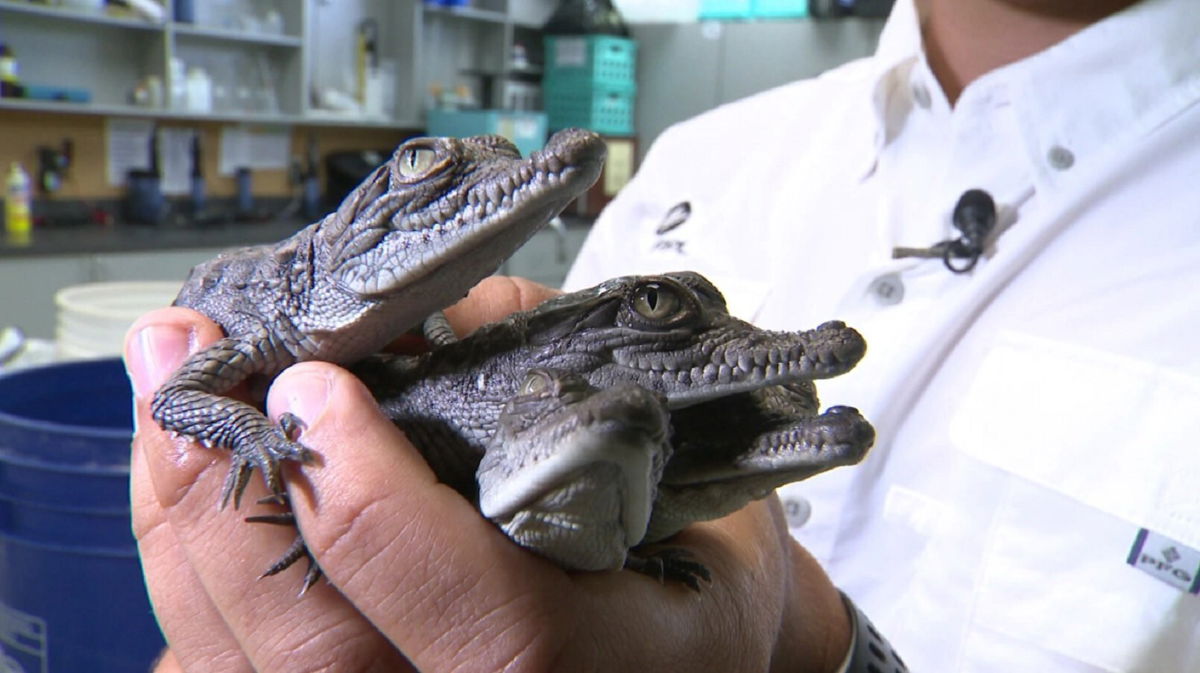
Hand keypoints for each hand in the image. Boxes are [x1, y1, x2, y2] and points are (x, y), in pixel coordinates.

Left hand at [126, 276, 849, 672]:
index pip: (490, 628)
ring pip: (255, 671)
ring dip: (187, 524)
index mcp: (612, 666)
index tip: (318, 386)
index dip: (383, 512)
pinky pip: (237, 668)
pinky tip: (184, 487)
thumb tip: (407, 311)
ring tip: (165, 404)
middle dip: (229, 496)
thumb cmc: (698, 549)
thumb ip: (550, 372)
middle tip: (185, 360)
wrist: (687, 642)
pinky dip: (192, 574)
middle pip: (326, 660)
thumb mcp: (676, 455)